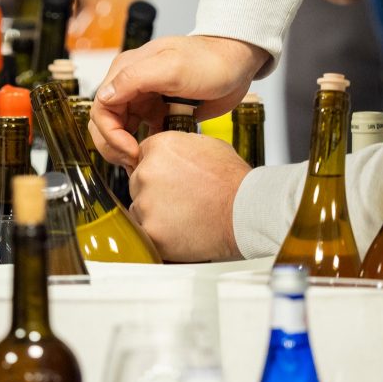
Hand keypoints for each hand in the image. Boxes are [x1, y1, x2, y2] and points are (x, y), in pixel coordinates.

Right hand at [91, 35, 267, 167]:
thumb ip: (134, 79)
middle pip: (105, 122)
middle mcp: (131, 85)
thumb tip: (104, 97)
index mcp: (126, 70)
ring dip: (125, 149)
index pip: (101, 108)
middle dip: (114, 145)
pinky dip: (142, 147)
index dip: (110, 134)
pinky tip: (154, 156)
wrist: (237, 64)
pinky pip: (140, 134)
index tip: (130, 150)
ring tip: (142, 162)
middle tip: (135, 161)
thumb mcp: (172, 67)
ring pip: (120, 131)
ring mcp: (144, 100)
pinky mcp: (159, 112)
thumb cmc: (210, 61)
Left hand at [129, 132, 247, 261]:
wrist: (245, 212)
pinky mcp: (149, 231)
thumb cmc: (233, 182)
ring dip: (155, 213)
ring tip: (185, 215)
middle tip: (180, 200)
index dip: (157, 170)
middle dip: (154, 192)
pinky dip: (160, 234)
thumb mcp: (207, 147)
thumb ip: (181, 147)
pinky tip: (181, 230)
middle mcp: (147, 172)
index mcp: (160, 147)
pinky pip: (146, 232)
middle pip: (137, 182)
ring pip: (140, 209)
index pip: (142, 156)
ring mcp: (146, 203)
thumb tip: (173, 154)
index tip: (168, 179)